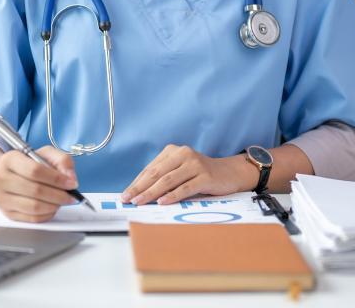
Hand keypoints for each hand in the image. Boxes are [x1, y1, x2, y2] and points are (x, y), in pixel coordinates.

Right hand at [0, 145, 79, 222]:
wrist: (6, 174)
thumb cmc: (28, 163)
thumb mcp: (45, 153)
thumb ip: (62, 160)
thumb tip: (70, 177)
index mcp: (10, 159)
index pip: (35, 171)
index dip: (56, 179)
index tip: (71, 183)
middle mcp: (1, 179)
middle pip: (35, 190)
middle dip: (59, 195)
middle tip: (71, 196)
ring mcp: (2, 198)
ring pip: (34, 207)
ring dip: (54, 205)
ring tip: (63, 201)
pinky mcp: (7, 213)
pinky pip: (31, 218)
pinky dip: (47, 214)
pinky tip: (53, 207)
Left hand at [121, 144, 257, 205]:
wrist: (229, 173)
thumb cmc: (200, 175)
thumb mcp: (180, 171)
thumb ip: (163, 178)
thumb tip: (139, 194)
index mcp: (173, 151)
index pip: (150, 169)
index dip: (137, 182)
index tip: (126, 194)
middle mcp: (183, 154)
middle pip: (157, 173)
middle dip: (140, 188)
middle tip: (128, 199)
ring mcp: (195, 164)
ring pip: (168, 180)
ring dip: (152, 193)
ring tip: (140, 202)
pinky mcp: (205, 176)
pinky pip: (185, 187)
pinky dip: (172, 196)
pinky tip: (162, 202)